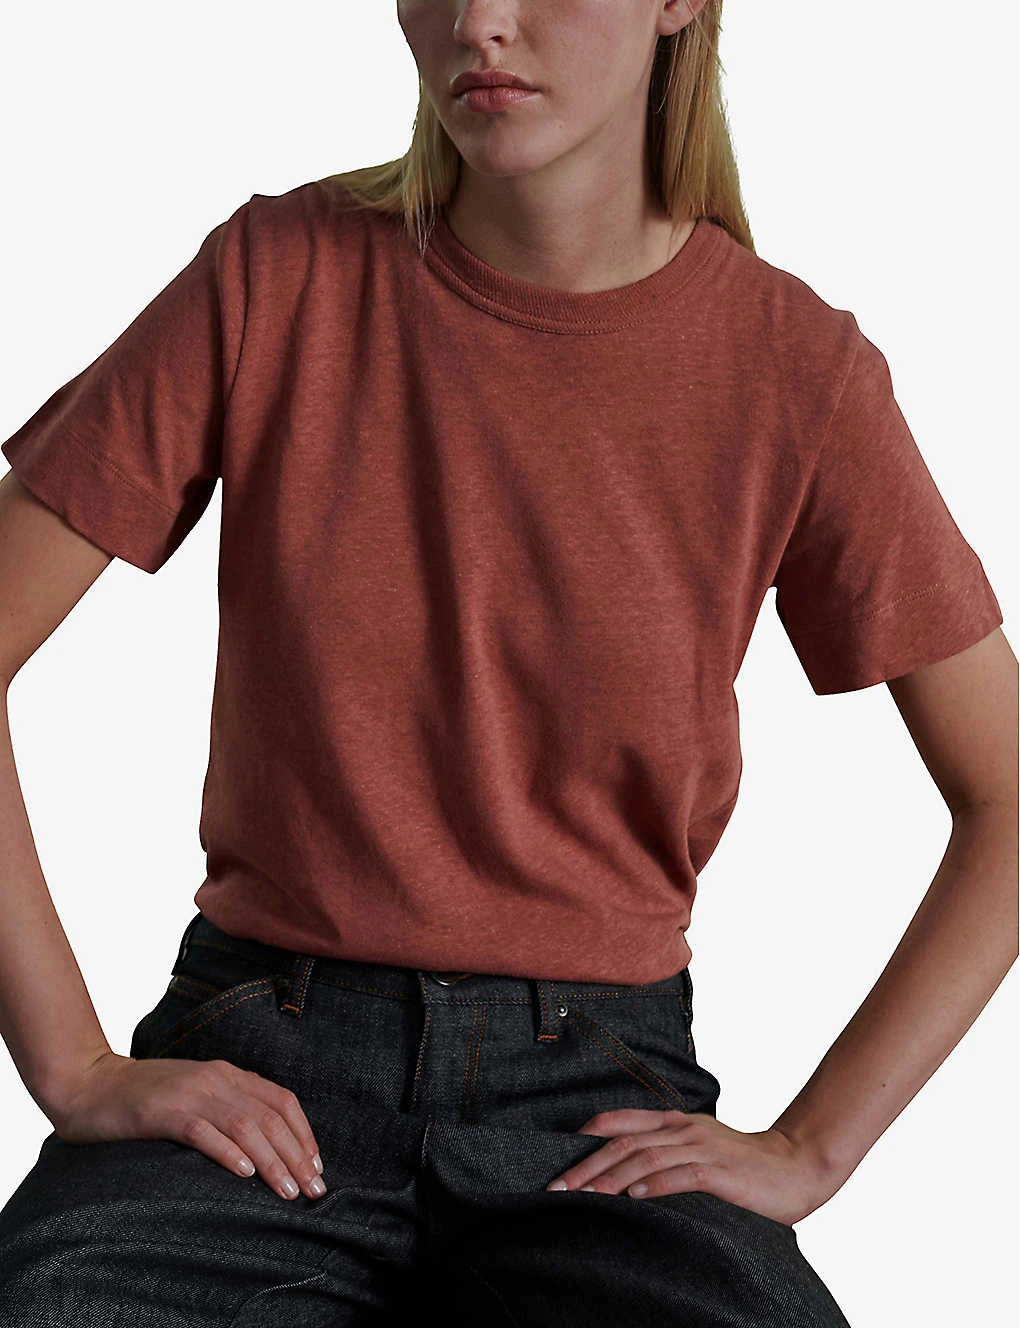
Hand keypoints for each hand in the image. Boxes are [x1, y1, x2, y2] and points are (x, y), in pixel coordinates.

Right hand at [46, 1051, 326, 1202]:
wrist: (90, 1084)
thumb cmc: (146, 1097)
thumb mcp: (197, 1094)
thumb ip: (229, 1107)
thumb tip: (269, 1144)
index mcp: (228, 1074)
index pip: (281, 1100)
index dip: (304, 1134)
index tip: (317, 1166)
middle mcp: (216, 1079)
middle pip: (270, 1117)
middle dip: (296, 1155)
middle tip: (313, 1189)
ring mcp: (190, 1094)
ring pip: (244, 1125)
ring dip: (271, 1160)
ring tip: (287, 1190)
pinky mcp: (163, 1112)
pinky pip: (202, 1131)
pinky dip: (227, 1151)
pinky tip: (244, 1173)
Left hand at [544, 1108, 838, 1226]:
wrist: (795, 1166)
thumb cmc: (742, 1165)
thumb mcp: (698, 1150)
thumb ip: (665, 1155)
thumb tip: (623, 1177)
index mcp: (675, 1122)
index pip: (621, 1122)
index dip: (587, 1136)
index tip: (557, 1158)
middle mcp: (683, 1129)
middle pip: (623, 1143)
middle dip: (586, 1166)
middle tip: (557, 1188)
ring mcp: (700, 1147)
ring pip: (645, 1158)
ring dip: (610, 1179)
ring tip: (584, 1197)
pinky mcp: (719, 1171)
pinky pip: (681, 1175)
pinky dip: (654, 1186)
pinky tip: (633, 1198)